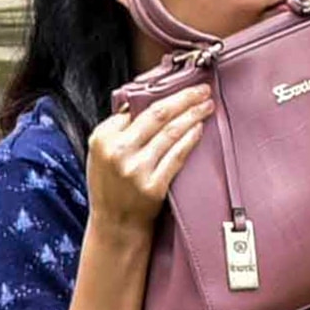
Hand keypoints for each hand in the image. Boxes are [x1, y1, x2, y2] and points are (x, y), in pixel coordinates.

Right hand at [86, 84, 211, 233]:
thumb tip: (140, 101)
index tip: (180, 86)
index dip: (161, 94)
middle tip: (202, 89)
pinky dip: (191, 139)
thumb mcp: (101, 153)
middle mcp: (117, 151)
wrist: (114, 223)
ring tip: (207, 105)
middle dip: (184, 98)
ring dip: (193, 115)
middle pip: (157, 114)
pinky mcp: (153, 185)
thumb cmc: (110, 185)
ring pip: (171, 132)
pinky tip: (201, 128)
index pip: (135, 108)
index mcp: (102, 138)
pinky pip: (178, 155)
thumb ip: (118, 129)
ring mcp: (136, 168)